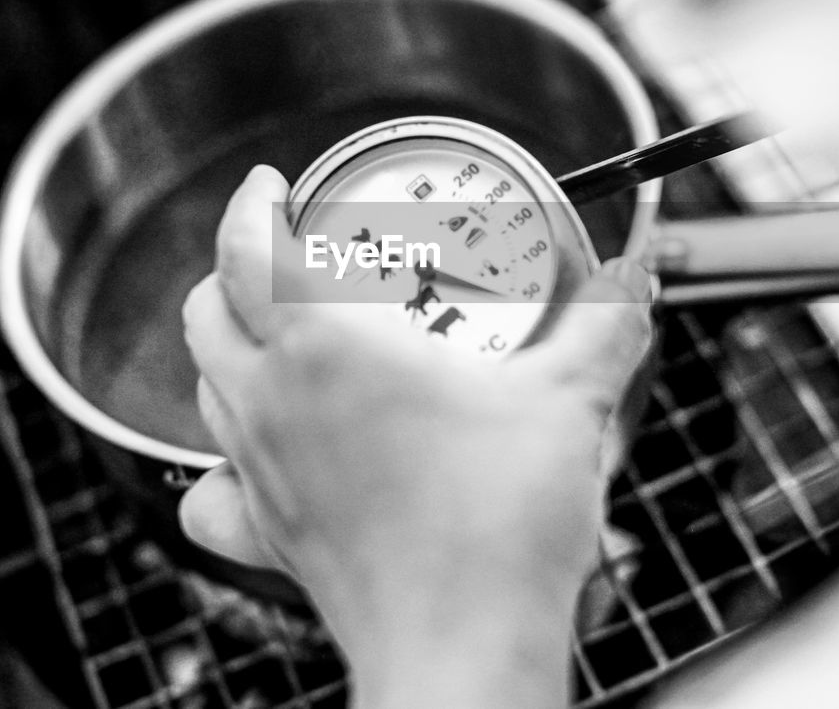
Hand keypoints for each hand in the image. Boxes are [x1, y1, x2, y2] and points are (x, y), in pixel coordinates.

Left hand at [179, 165, 653, 707]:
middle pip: (207, 309)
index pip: (243, 247)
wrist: (464, 651)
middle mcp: (272, 402)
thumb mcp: (567, 404)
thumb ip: (606, 326)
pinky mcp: (268, 533)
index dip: (247, 204)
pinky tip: (260, 453)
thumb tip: (633, 279)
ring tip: (283, 336)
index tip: (270, 187)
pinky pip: (210, 488)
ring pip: (205, 384)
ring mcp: (260, 472)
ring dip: (229, 344)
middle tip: (285, 255)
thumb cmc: (497, 530)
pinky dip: (220, 457)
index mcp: (325, 348)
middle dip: (233, 267)